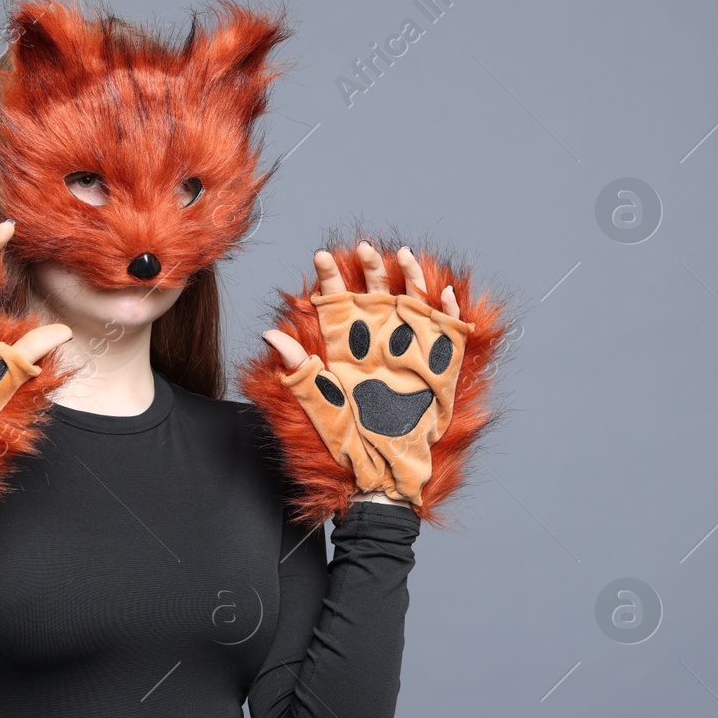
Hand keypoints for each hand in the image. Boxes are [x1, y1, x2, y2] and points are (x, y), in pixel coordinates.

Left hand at [262, 240, 471, 507]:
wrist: (383, 469)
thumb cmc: (348, 440)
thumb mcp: (318, 402)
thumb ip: (298, 368)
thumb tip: (269, 334)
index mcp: (349, 347)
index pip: (338, 301)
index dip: (330, 277)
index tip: (320, 256)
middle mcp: (379, 342)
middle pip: (376, 292)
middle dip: (370, 267)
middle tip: (363, 247)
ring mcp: (410, 350)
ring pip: (412, 301)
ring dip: (410, 277)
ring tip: (404, 255)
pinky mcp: (438, 364)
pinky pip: (447, 330)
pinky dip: (448, 311)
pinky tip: (443, 292)